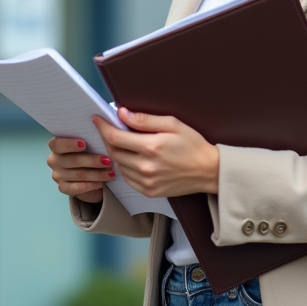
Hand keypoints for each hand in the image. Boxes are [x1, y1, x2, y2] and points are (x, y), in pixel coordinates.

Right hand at [47, 136, 114, 203]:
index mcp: (56, 146)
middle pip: (73, 160)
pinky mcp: (63, 188)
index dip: (70, 144)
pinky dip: (91, 185)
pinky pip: (77, 188)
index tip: (84, 144)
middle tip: (108, 161)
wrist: (88, 175)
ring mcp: (57, 176)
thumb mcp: (88, 145)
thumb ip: (89, 140)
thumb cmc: (89, 154)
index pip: (57, 144)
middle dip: (92, 161)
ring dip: (97, 174)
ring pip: (78, 174)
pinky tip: (102, 183)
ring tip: (111, 173)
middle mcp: (54, 160)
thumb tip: (102, 135)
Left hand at [94, 107, 219, 198]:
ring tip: (122, 142)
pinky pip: (127, 178)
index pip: (115, 137)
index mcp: (151, 147)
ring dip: (115, 153)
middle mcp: (146, 167)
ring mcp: (146, 182)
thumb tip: (122, 114)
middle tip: (108, 128)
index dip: (103, 127)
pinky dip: (124, 167)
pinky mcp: (149, 191)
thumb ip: (144, 119)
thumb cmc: (193, 144)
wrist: (209, 171)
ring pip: (118, 166)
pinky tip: (131, 158)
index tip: (97, 119)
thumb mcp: (172, 124)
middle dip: (107, 138)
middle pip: (113, 152)